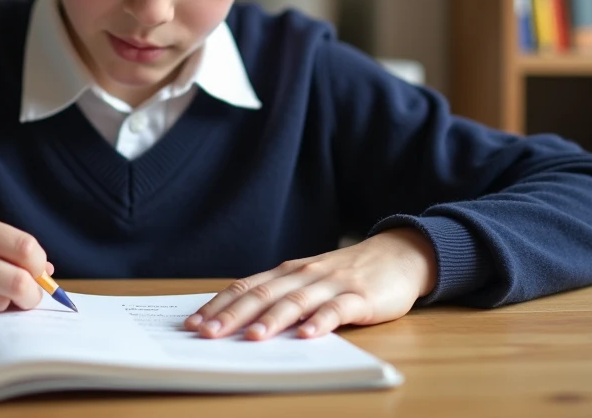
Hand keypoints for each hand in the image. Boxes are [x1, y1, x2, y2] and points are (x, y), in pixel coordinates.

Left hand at [183, 228, 437, 339]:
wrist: (398, 255)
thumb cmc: (347, 276)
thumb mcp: (309, 281)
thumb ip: (280, 298)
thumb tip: (238, 323)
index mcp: (287, 273)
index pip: (245, 287)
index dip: (219, 305)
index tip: (193, 324)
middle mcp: (304, 275)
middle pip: (263, 294)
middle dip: (232, 315)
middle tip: (208, 334)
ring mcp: (332, 284)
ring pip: (296, 301)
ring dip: (273, 319)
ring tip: (252, 337)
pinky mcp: (361, 297)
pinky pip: (338, 310)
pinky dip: (321, 321)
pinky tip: (307, 335)